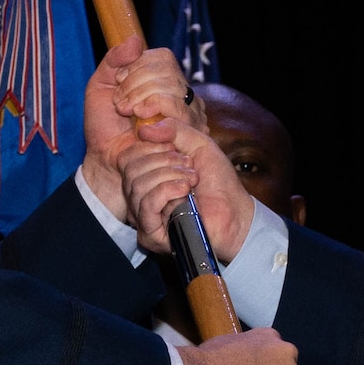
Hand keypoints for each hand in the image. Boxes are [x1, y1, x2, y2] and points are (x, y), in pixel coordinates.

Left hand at [81, 39, 201, 219]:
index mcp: (162, 80)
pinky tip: (142, 124)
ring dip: (142, 98)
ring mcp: (189, 113)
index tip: (119, 83)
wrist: (106, 159)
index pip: (162, 58)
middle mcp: (180, 94)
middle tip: (121, 104)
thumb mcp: (100, 87)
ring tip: (128, 114)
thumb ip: (113, 61)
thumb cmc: (104, 126)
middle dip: (136, 84)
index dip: (138, 66)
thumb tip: (135, 41)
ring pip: (172, 88)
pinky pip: (178, 108)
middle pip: (167, 71)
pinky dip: (154, 110)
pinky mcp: (191, 133)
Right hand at [119, 120, 255, 259]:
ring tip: (192, 180)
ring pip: (137, 185)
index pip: (127, 156)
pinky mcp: (150, 234)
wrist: (235, 213)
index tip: (176, 150)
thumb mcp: (198, 144)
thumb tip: (143, 130)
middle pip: (131, 169)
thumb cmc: (219, 182)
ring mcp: (143, 216)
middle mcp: (140, 195)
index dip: (150, 147)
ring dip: (169, 176)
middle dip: (163, 161)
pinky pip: (145, 205)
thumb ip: (173, 130)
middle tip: (189, 167)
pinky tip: (185, 191)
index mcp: (146, 175)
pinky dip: (165, 192)